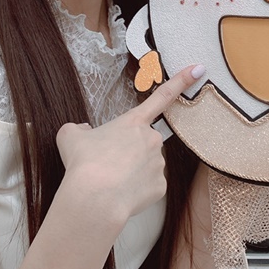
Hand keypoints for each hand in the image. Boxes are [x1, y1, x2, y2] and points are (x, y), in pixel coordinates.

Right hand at [56, 64, 204, 227]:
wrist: (95, 199)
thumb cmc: (84, 164)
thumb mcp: (70, 136)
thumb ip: (78, 128)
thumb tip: (84, 130)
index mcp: (133, 122)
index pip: (161, 96)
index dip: (181, 81)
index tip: (199, 69)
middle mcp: (151, 139)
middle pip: (142, 142)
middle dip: (129, 151)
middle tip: (108, 163)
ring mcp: (158, 163)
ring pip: (146, 165)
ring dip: (132, 170)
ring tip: (111, 180)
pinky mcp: (160, 187)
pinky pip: (149, 186)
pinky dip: (137, 190)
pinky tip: (122, 193)